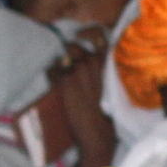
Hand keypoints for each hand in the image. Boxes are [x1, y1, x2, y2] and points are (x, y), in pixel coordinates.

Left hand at [46, 36, 116, 166]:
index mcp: (109, 61)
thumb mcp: (114, 85)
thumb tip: (94, 58)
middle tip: (71, 69)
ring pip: (63, 59)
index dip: (87, 32)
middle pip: (75, 48)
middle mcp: (93, 61)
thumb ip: (105, 69)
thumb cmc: (108, 113)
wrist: (97, 133)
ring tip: (65, 81)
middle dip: (71, 56)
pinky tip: (57, 85)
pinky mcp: (64, 81)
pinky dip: (52, 75)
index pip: (97, 34)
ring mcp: (77, 70)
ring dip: (62, 67)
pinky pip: (52, 70)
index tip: (81, 36)